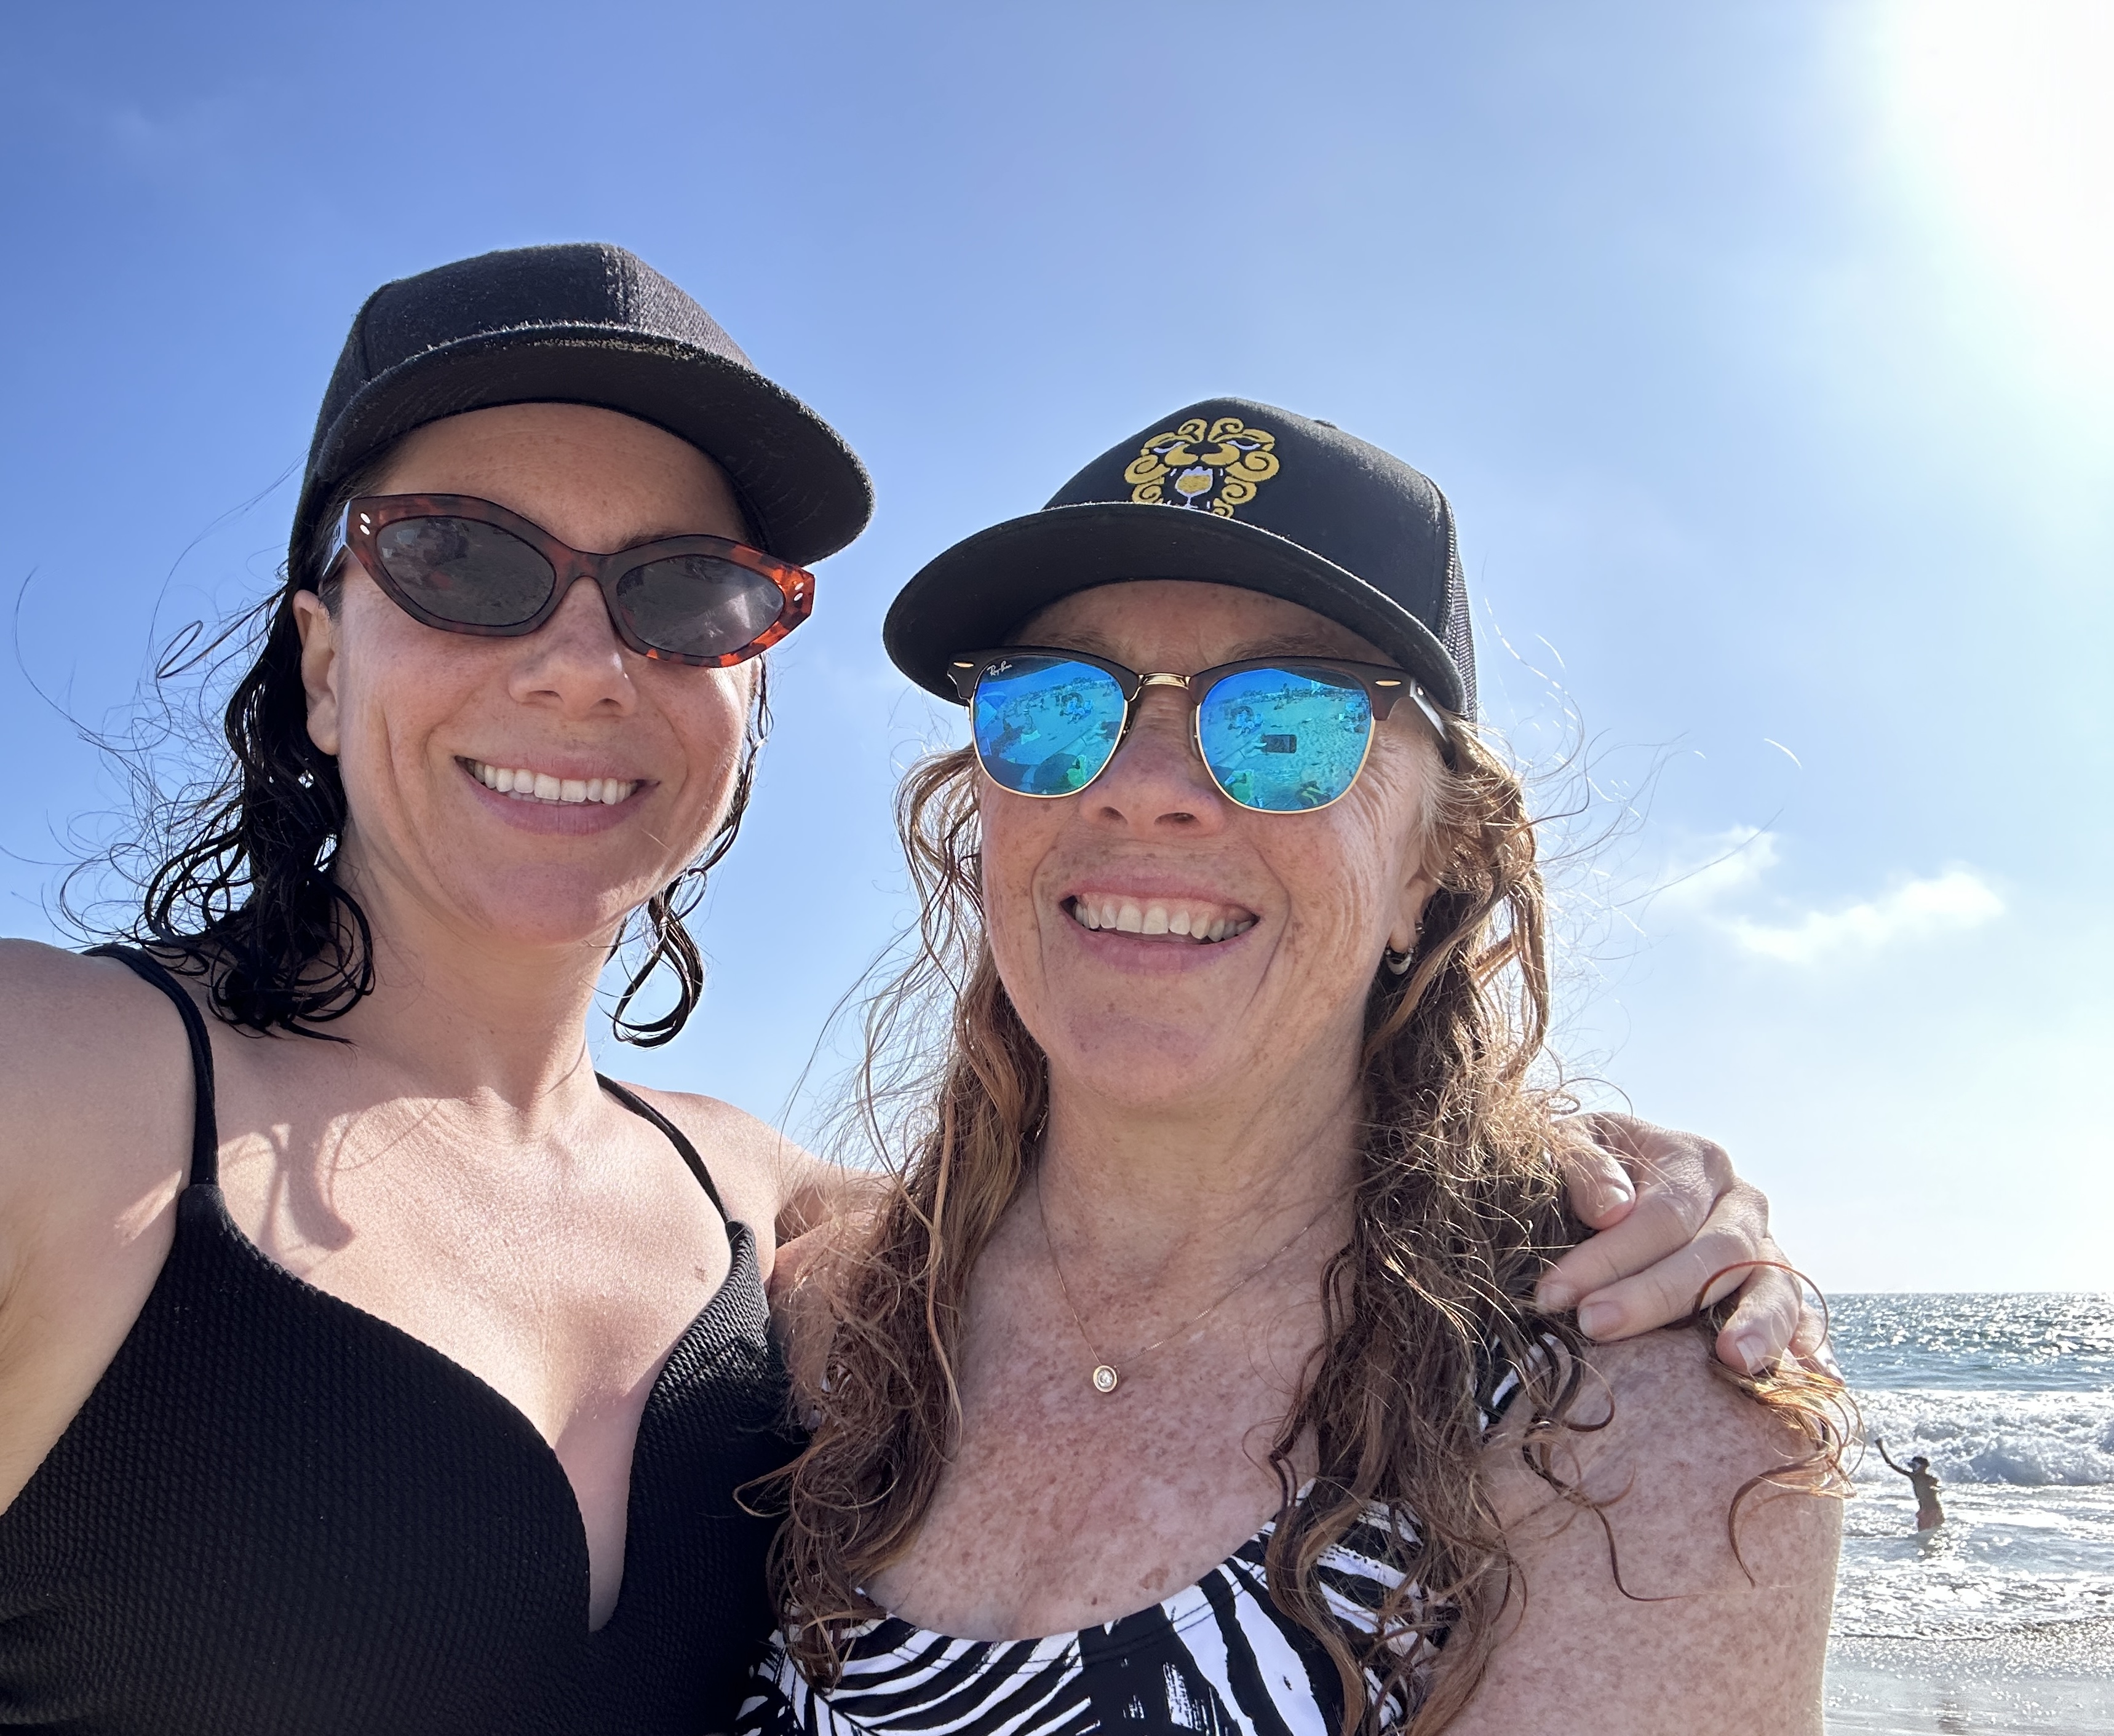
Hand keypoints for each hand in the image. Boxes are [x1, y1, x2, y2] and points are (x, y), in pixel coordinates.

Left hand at [1540, 1114, 1823, 1376]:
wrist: (1611, 1178)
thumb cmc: (1584, 1167)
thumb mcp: (1569, 1144)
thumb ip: (1584, 1165)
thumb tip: (1611, 1210)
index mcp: (1694, 1159)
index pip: (1661, 1214)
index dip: (1609, 1256)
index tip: (1554, 1294)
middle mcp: (1739, 1199)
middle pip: (1716, 1252)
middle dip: (1654, 1295)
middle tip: (1596, 1326)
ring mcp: (1765, 1242)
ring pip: (1774, 1282)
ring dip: (1757, 1323)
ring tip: (1732, 1360)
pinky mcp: (1777, 1283)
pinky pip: (1804, 1309)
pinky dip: (1810, 1339)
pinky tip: (1816, 1373)